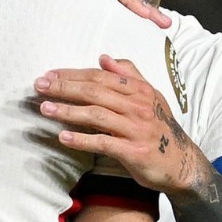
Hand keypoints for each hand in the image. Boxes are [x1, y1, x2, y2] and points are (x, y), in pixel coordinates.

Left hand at [36, 55, 198, 195]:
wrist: (182, 163)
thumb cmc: (160, 129)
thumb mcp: (150, 97)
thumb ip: (129, 75)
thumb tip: (104, 57)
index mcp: (140, 90)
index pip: (100, 76)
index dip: (72, 74)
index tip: (49, 75)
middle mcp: (138, 106)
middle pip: (94, 91)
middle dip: (64, 88)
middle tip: (39, 87)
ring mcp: (136, 128)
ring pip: (96, 114)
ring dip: (67, 111)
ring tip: (45, 109)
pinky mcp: (134, 151)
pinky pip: (103, 142)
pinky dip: (82, 139)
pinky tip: (63, 137)